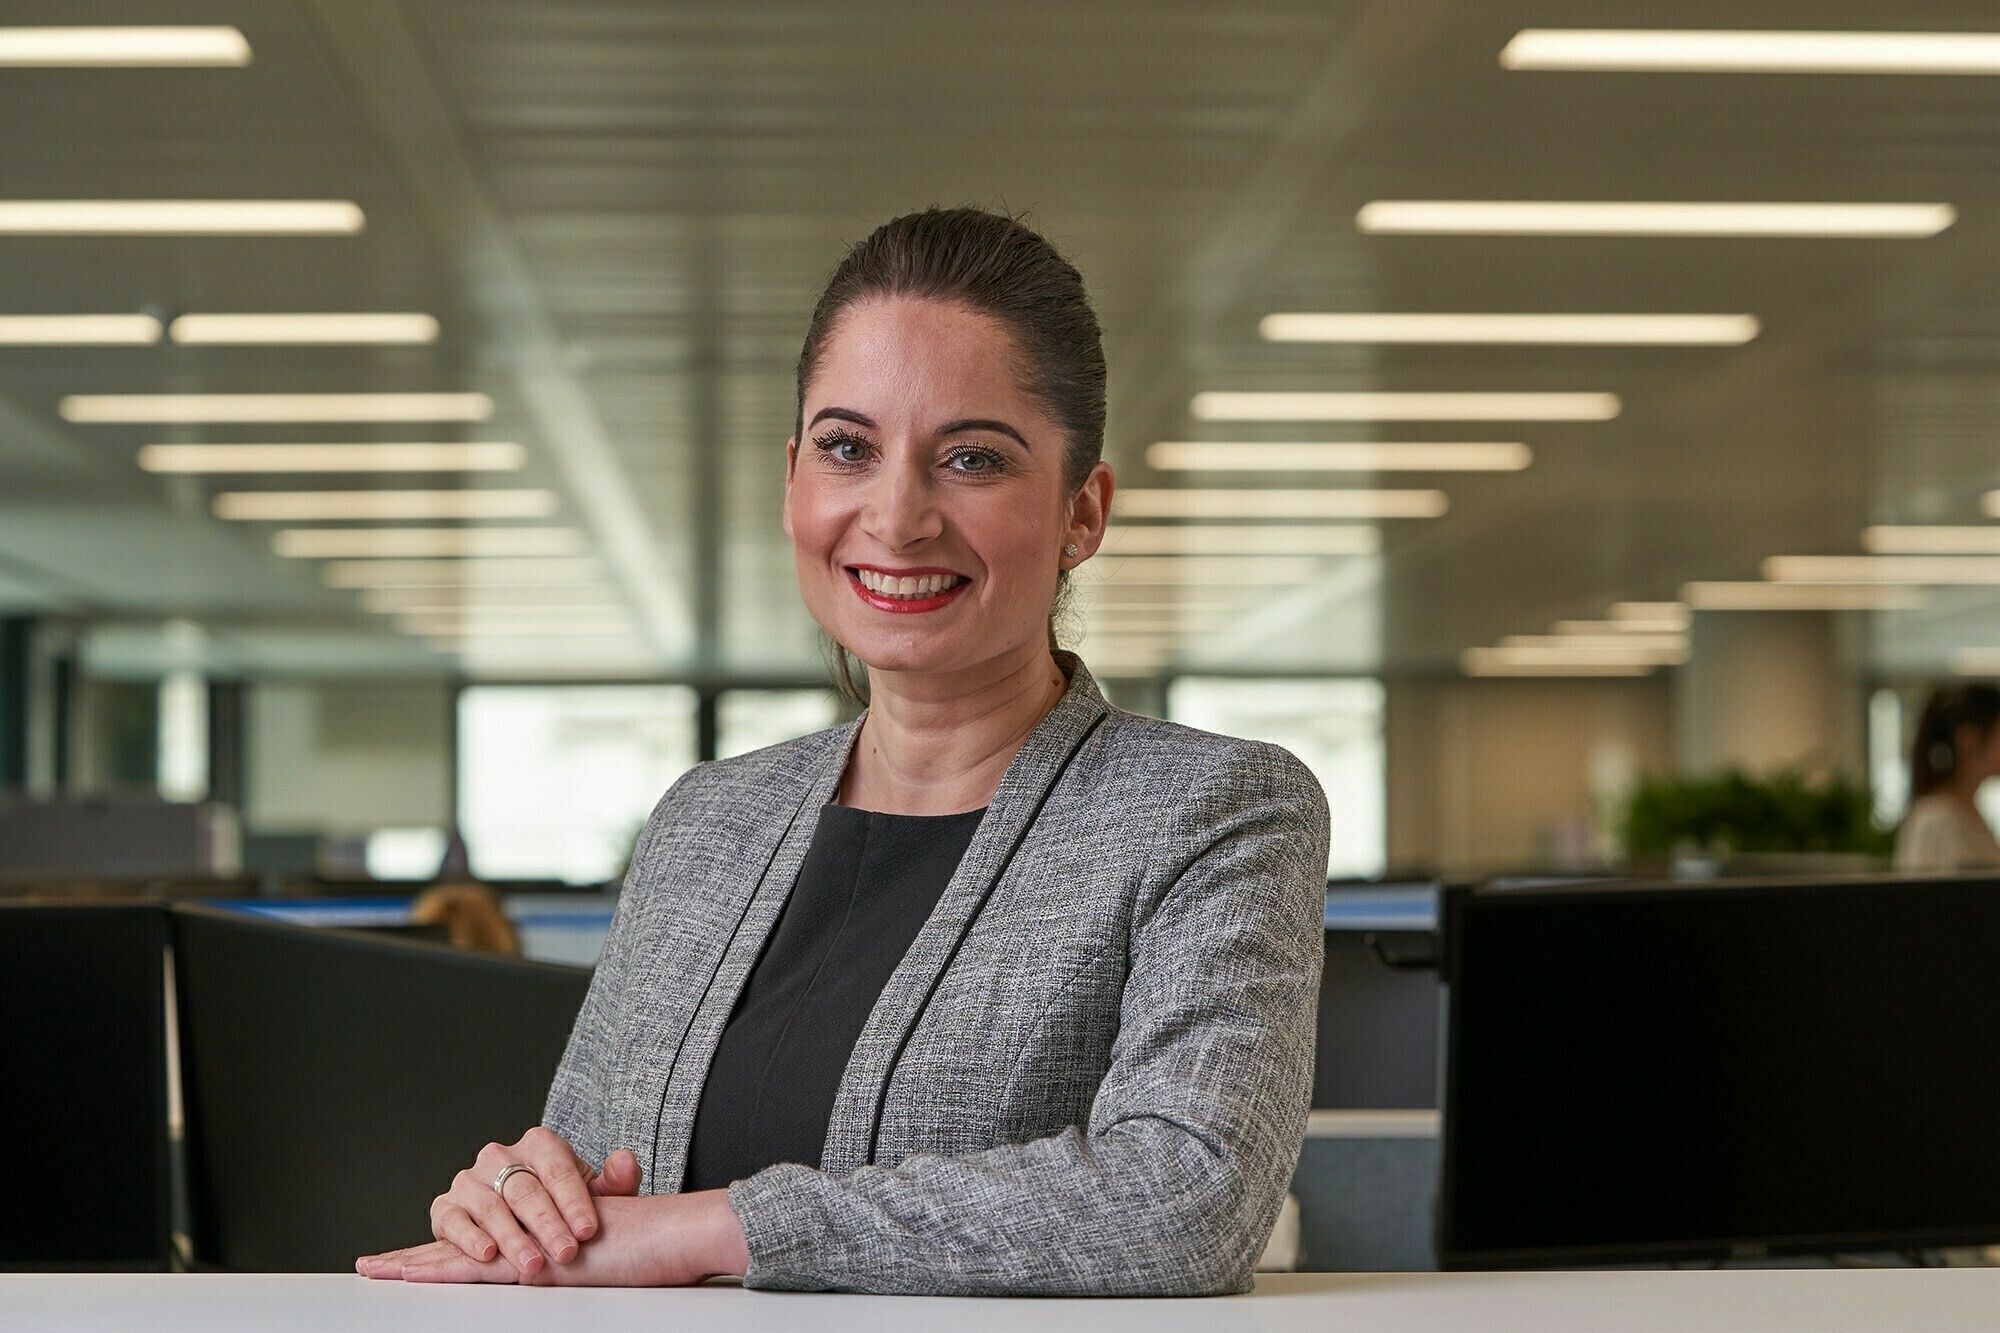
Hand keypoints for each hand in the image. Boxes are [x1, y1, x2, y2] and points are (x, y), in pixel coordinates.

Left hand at [356, 1193, 749, 1286]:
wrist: (674, 1235)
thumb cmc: (653, 1243)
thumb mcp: (609, 1243)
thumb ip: (584, 1231)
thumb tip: (571, 1239)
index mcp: (544, 1223)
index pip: (488, 1231)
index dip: (447, 1246)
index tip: (407, 1258)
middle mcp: (533, 1221)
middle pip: (467, 1234)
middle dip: (419, 1254)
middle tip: (374, 1265)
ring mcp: (530, 1235)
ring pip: (463, 1247)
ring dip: (418, 1262)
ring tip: (375, 1269)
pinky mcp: (532, 1257)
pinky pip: (474, 1264)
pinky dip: (437, 1268)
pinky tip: (408, 1274)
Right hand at [388, 1127, 642, 1278]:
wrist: (524, 1216)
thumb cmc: (563, 1203)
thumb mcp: (593, 1192)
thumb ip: (614, 1181)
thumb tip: (626, 1161)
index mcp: (539, 1144)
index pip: (558, 1171)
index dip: (574, 1202)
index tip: (588, 1230)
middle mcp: (500, 1156)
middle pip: (525, 1190)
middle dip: (547, 1224)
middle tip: (565, 1253)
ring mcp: (470, 1180)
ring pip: (491, 1206)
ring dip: (512, 1237)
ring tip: (532, 1263)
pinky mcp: (446, 1207)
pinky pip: (454, 1220)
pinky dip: (469, 1238)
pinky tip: (488, 1254)